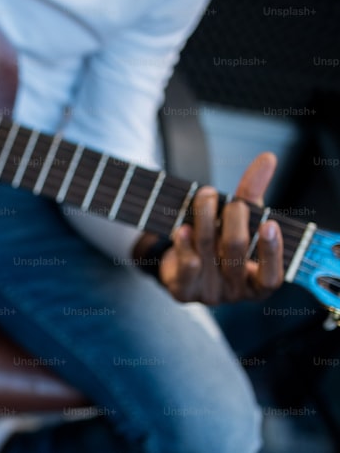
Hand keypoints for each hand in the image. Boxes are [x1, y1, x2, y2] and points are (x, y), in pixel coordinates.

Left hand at [160, 153, 283, 304]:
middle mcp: (236, 291)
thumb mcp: (240, 219)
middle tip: (231, 201)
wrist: (181, 263)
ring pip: (208, 252)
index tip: (269, 224)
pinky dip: (183, 245)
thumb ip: (252, 193)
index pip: (271, 276)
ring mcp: (209, 294)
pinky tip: (181, 229)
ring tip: (204, 196)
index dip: (271, 252)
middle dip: (233, 219)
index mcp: (258, 282)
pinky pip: (185, 267)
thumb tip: (267, 158)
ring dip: (205, 219)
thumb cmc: (221, 240)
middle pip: (235, 251)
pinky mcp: (184, 292)